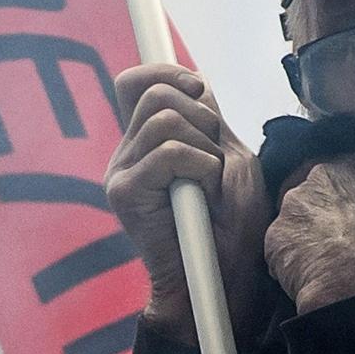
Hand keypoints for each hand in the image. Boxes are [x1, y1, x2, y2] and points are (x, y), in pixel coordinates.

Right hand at [106, 64, 269, 342]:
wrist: (223, 282)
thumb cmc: (232, 228)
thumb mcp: (229, 160)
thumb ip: (207, 120)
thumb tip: (192, 83)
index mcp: (146, 143)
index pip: (136, 82)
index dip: (166, 72)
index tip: (199, 90)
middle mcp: (128, 154)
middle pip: (152, 92)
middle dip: (200, 115)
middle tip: (215, 158)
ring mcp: (122, 173)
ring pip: (164, 119)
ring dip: (204, 148)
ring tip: (209, 184)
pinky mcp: (123, 193)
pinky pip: (168, 153)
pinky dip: (200, 168)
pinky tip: (202, 198)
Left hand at [263, 155, 354, 313]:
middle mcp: (319, 176)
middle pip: (323, 194)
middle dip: (333, 217)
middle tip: (352, 247)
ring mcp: (292, 208)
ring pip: (299, 219)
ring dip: (311, 237)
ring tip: (333, 265)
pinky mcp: (275, 240)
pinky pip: (280, 247)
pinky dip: (293, 261)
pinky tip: (314, 277)